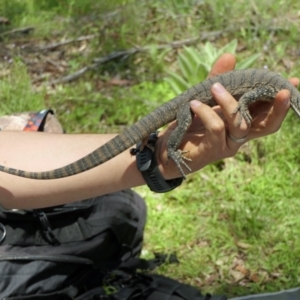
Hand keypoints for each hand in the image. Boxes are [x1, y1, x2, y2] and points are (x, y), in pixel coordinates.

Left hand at [157, 53, 298, 178]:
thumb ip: (218, 80)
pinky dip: (206, 113)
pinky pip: (216, 128)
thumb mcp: (205, 98)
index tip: (294, 81)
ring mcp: (226, 145)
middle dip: (277, 108)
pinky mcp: (211, 150)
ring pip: (240, 124)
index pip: (266, 113)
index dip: (281, 100)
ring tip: (214, 87)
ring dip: (229, 103)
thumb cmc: (188, 122)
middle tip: (282, 90)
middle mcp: (238, 136)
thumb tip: (230, 55)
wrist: (167, 147)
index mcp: (241, 122)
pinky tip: (194, 105)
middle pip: (267, 125)